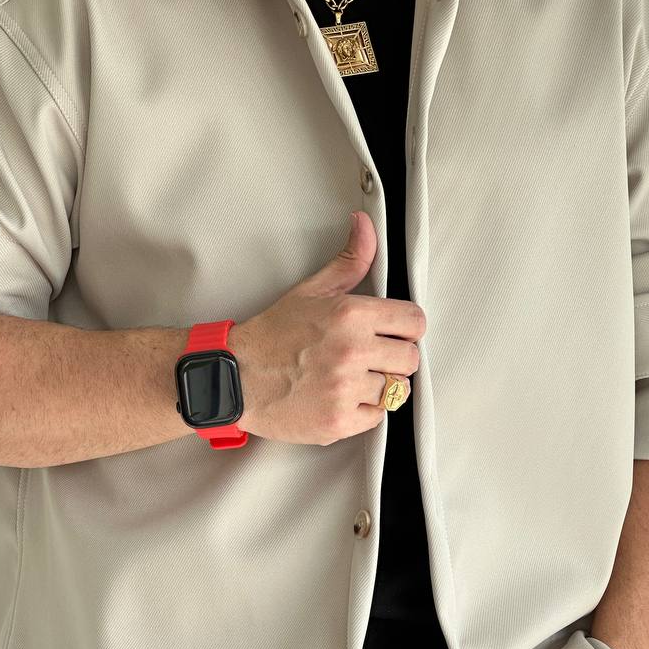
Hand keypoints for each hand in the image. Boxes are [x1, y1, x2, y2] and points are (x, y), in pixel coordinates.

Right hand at [231, 211, 425, 445]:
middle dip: (394, 358)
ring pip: (395, 390)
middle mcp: (352, 351)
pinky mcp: (339, 421)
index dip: (407, 328)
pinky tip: (342, 397)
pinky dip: (364, 411)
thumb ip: (348, 262)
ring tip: (351, 378)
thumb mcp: (310, 292)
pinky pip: (377, 417)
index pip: (414, 322)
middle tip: (369, 357)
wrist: (234, 378)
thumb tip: (365, 227)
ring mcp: (346, 389)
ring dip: (379, 386)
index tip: (395, 333)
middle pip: (410, 359)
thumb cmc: (270, 337)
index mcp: (351, 315)